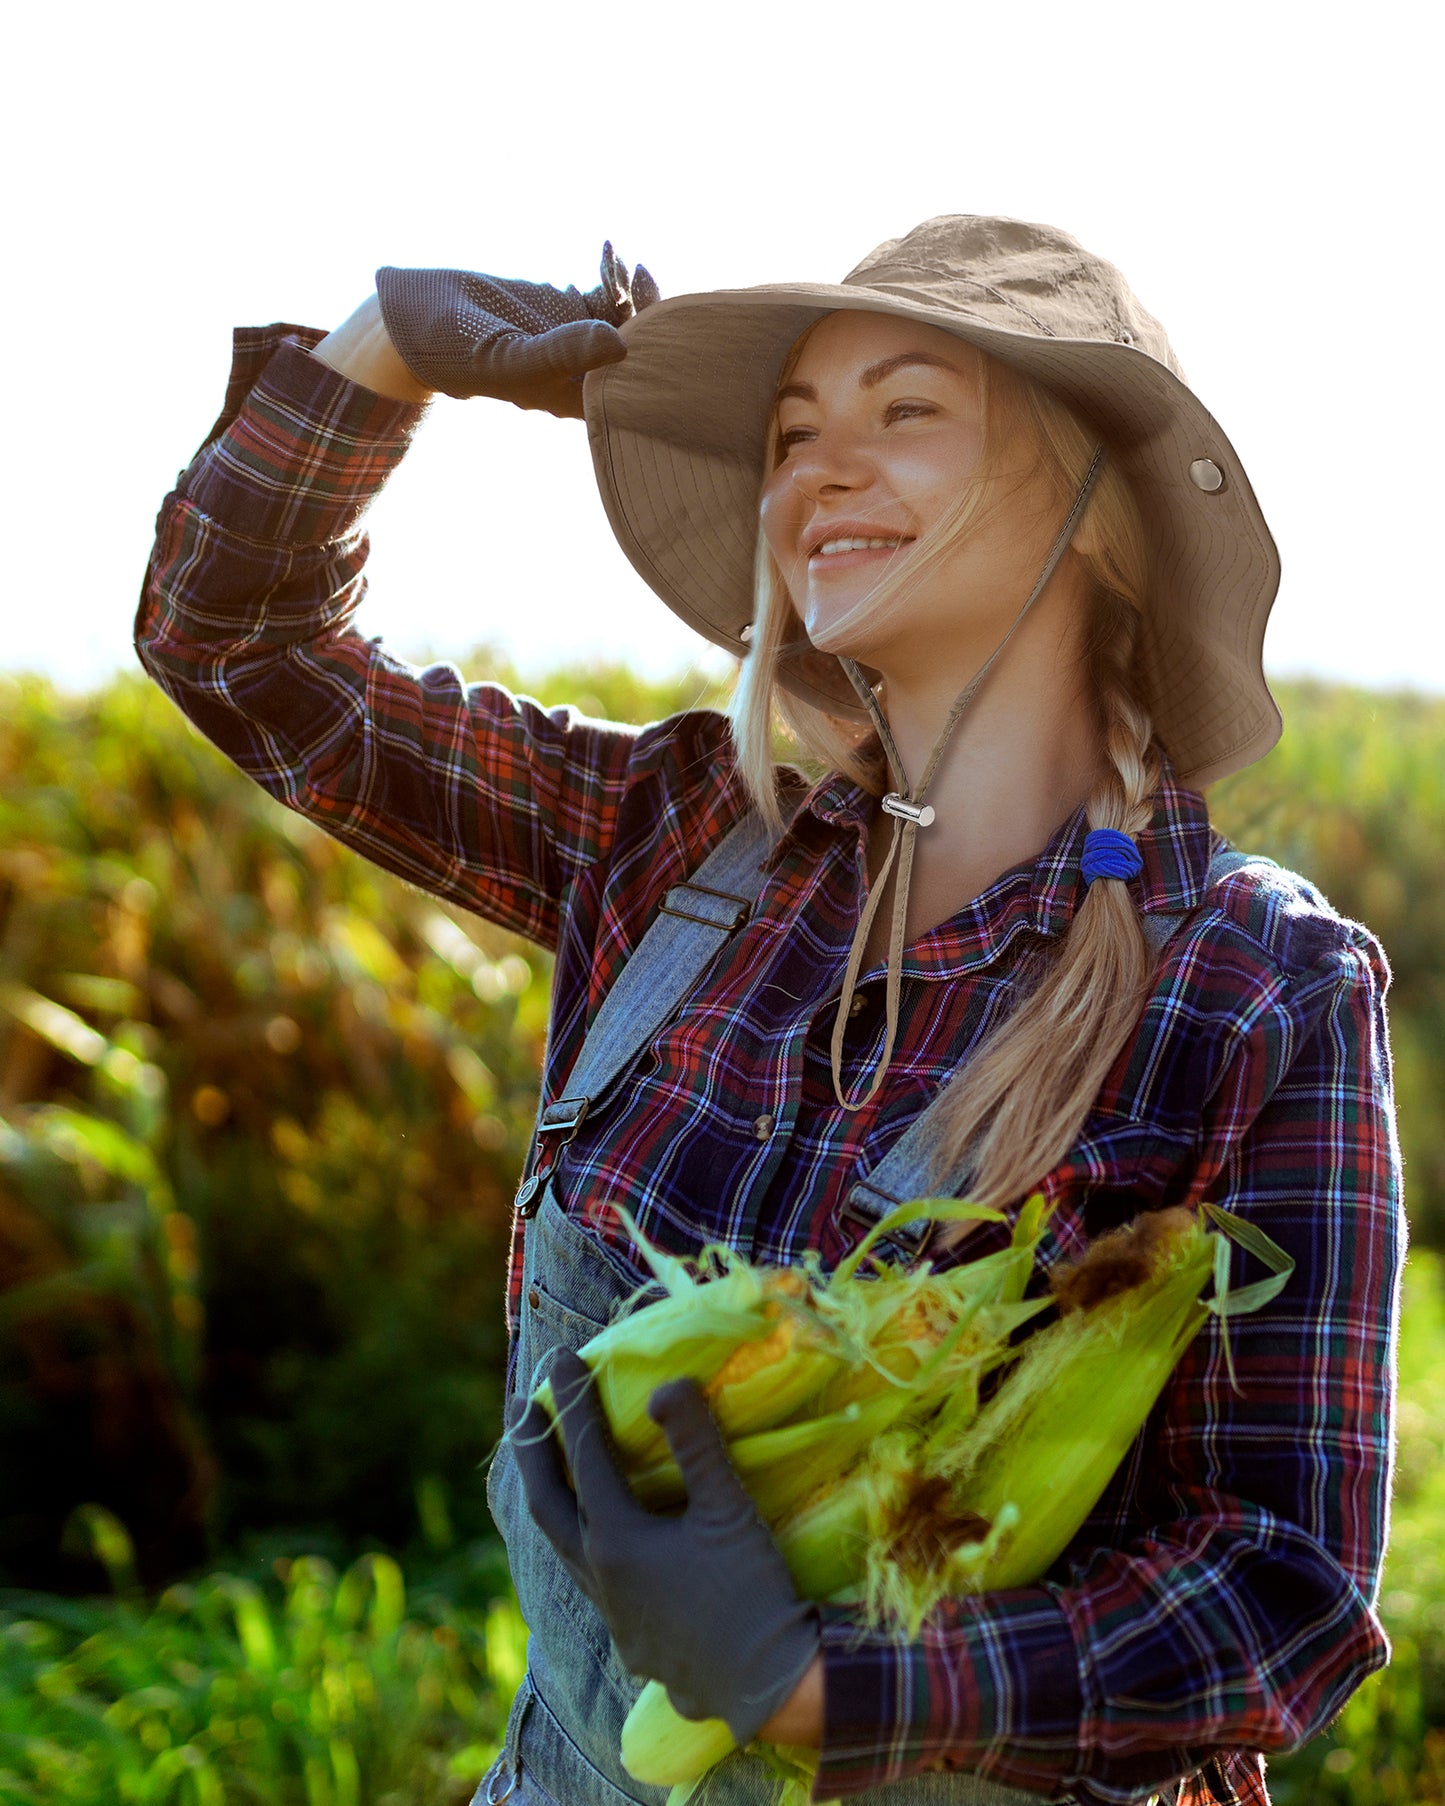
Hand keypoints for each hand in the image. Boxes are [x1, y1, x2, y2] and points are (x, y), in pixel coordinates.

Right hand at [375, 242, 659, 415]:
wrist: (422, 320)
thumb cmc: (461, 353)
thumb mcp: (508, 356)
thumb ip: (562, 352)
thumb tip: (621, 344)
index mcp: (577, 399)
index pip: (633, 386)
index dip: (652, 355)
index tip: (649, 318)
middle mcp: (585, 373)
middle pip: (639, 350)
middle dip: (651, 314)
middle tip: (642, 276)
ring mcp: (580, 339)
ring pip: (628, 319)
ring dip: (634, 289)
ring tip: (621, 261)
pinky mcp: (569, 308)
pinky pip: (607, 293)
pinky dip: (612, 272)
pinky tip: (607, 251)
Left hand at [511, 1349, 819, 1746]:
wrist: (770, 1690)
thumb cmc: (751, 1592)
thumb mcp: (729, 1511)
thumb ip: (696, 1443)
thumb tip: (665, 1383)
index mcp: (615, 1540)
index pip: (585, 1455)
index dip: (572, 1401)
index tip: (560, 1357)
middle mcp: (599, 1576)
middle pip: (546, 1503)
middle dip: (531, 1451)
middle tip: (519, 1406)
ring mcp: (611, 1614)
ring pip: (562, 1545)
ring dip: (552, 1498)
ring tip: (549, 1466)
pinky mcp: (630, 1641)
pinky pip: (587, 1578)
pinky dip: (581, 1540)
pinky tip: (601, 1540)